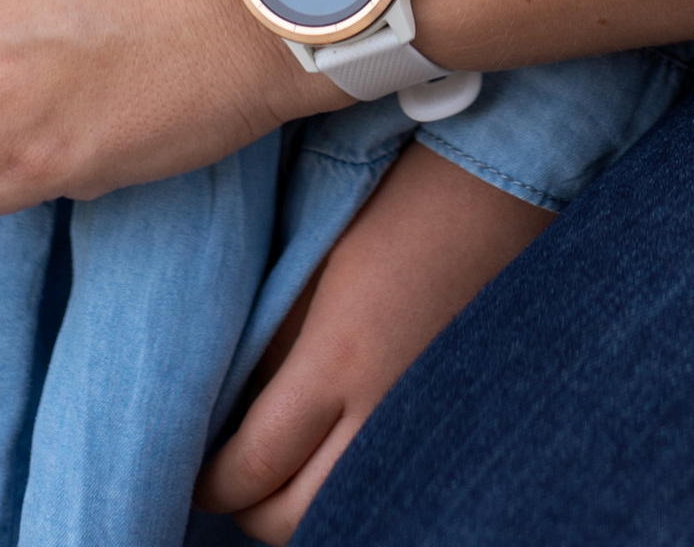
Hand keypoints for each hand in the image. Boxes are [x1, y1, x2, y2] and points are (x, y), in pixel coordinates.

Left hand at [194, 141, 552, 538]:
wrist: (497, 180)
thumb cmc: (392, 200)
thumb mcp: (309, 264)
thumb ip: (264, 346)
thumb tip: (225, 415)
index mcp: (339, 358)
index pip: (253, 468)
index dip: (212, 483)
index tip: (196, 472)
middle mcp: (385, 408)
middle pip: (292, 519)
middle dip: (248, 506)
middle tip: (229, 474)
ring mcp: (426, 422)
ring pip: (341, 515)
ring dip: (301, 504)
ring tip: (282, 465)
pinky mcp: (455, 422)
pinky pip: (389, 486)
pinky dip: (351, 487)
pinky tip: (336, 454)